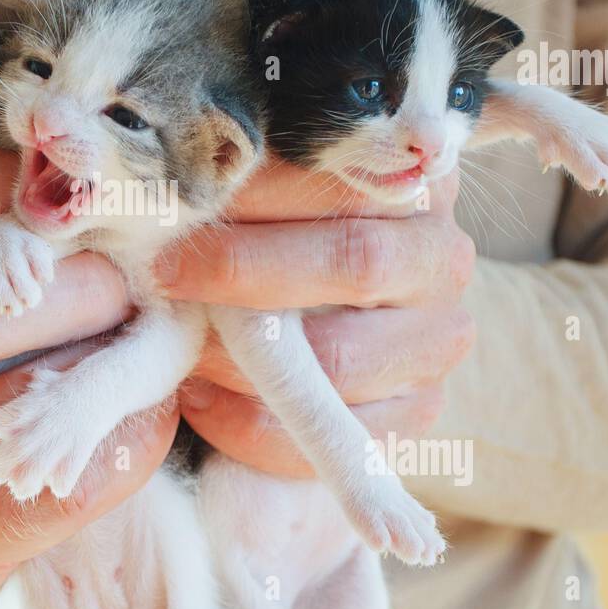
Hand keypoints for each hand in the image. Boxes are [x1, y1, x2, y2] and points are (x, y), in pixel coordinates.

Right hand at [0, 147, 176, 608]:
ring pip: (16, 408)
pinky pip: (61, 490)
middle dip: (78, 289)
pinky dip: (123, 446)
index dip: (13, 184)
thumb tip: (75, 178)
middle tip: (134, 281)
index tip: (77, 191)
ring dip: (104, 370)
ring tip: (148, 345)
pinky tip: (147, 417)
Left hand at [153, 162, 475, 476]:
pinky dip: (253, 425)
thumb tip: (184, 178)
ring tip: (177, 344)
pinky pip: (333, 435)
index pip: (346, 179)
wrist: (333, 306)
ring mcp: (438, 340)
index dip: (260, 194)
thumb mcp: (275, 182)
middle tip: (165, 278)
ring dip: (241, 358)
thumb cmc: (286, 227)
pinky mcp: (417, 409)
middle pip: (355, 262)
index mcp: (414, 182)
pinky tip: (201, 397)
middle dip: (244, 273)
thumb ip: (248, 173)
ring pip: (342, 362)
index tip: (182, 207)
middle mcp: (442, 257)